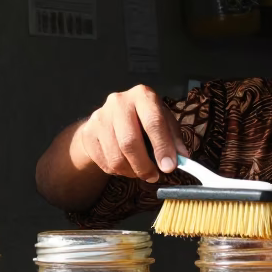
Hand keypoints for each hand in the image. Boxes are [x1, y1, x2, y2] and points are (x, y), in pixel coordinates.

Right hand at [74, 85, 188, 182]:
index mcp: (142, 95)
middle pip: (129, 142)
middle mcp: (119, 102)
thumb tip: (183, 157)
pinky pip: (105, 163)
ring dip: (132, 172)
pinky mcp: (88, 133)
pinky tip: (125, 165)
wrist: (109, 119)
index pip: (153, 122)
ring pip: (116, 157)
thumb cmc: (142, 120)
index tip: (169, 167)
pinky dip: (118, 171)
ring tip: (140, 171)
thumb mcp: (163, 122)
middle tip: (153, 176)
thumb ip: (174, 138)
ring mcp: (100, 117)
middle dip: (144, 166)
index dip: (162, 147)